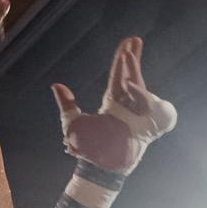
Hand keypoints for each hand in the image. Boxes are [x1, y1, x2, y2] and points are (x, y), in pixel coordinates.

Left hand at [51, 36, 176, 173]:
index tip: (129, 41)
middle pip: (131, 75)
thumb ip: (67, 104)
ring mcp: (139, 114)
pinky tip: (134, 93)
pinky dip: (142, 97)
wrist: (101, 167)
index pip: (118, 76)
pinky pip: (149, 105)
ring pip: (139, 87)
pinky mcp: (149, 123)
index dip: (123, 59)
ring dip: (133, 73)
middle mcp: (127, 105)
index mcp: (113, 102)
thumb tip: (56, 85)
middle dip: (132, 57)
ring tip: (127, 63)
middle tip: (134, 40)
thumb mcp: (72, 123)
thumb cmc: (88, 149)